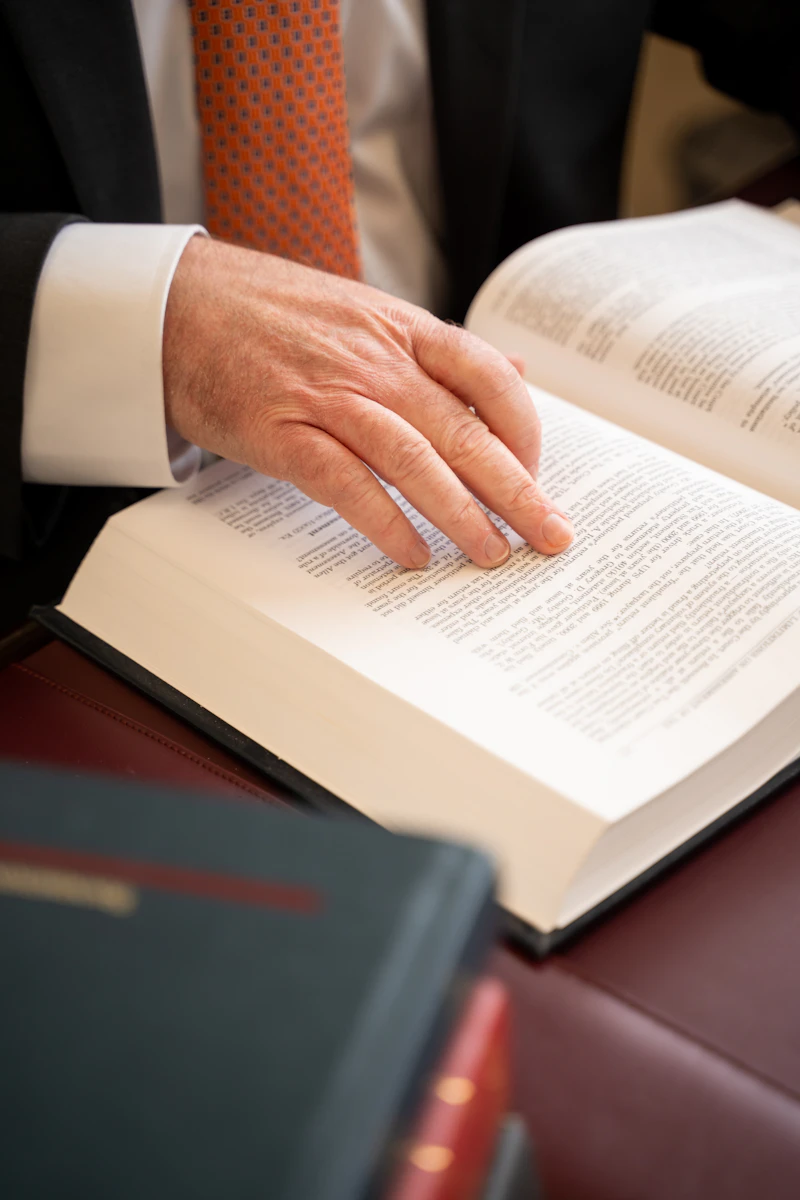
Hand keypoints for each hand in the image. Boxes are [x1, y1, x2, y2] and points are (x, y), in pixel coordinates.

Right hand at [163, 236, 573, 568]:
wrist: (179, 304)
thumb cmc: (271, 314)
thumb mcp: (367, 313)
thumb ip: (438, 350)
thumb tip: (512, 370)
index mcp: (401, 330)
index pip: (487, 377)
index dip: (523, 430)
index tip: (537, 472)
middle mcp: (375, 362)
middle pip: (463, 431)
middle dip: (516, 490)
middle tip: (550, 536)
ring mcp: (328, 396)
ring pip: (415, 460)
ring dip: (460, 514)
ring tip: (491, 555)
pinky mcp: (282, 432)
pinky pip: (346, 484)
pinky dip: (385, 522)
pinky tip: (412, 553)